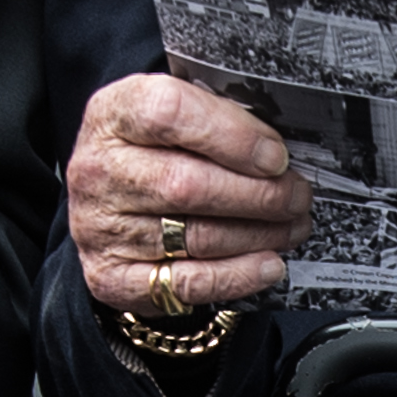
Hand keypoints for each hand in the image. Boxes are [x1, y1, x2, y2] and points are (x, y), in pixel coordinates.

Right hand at [70, 74, 309, 316]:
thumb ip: (216, 117)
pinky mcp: (112, 276)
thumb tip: (277, 149)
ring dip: (258, 235)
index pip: (170, 114)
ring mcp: (102, 227)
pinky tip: (268, 264)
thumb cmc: (154, 149)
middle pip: (187, 184)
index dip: (233, 136)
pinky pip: (184, 283)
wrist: (105, 199)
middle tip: (296, 196)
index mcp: (114, 114)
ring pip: (194, 236)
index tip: (275, 155)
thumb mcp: (172, 113)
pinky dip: (236, 276)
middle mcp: (100, 170)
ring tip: (292, 226)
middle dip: (259, 194)